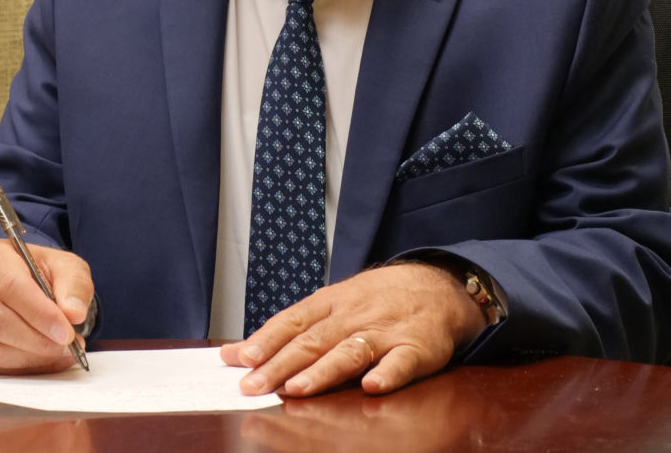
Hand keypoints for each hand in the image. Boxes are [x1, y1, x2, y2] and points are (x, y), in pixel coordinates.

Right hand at [0, 239, 93, 373]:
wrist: (24, 283)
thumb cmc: (43, 272)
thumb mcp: (66, 266)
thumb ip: (74, 285)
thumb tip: (74, 314)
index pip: (12, 287)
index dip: (40, 314)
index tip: (66, 333)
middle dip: (36, 340)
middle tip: (67, 346)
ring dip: (29, 357)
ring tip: (59, 353)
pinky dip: (18, 368)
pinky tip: (44, 362)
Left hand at [221, 261, 485, 396]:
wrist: (437, 286)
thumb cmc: (376, 300)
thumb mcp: (334, 303)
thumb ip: (292, 329)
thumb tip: (238, 353)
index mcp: (332, 303)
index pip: (293, 321)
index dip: (265, 340)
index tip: (238, 359)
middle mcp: (355, 315)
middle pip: (314, 340)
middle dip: (281, 364)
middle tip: (253, 385)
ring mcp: (386, 331)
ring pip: (351, 351)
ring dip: (324, 371)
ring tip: (297, 389)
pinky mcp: (417, 348)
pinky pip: (402, 362)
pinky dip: (388, 374)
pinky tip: (372, 386)